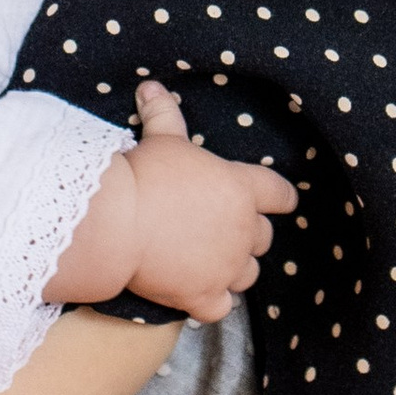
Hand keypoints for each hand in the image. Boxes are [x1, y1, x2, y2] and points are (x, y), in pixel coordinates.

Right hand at [121, 81, 295, 321]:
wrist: (114, 221)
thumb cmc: (143, 175)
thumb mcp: (160, 139)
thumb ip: (164, 114)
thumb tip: (151, 87)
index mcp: (242, 189)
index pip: (280, 194)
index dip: (281, 199)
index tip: (281, 202)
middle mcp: (243, 230)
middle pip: (264, 239)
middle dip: (247, 235)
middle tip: (221, 230)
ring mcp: (226, 267)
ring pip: (247, 275)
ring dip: (233, 269)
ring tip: (209, 262)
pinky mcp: (204, 297)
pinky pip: (222, 308)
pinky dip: (212, 303)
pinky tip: (197, 295)